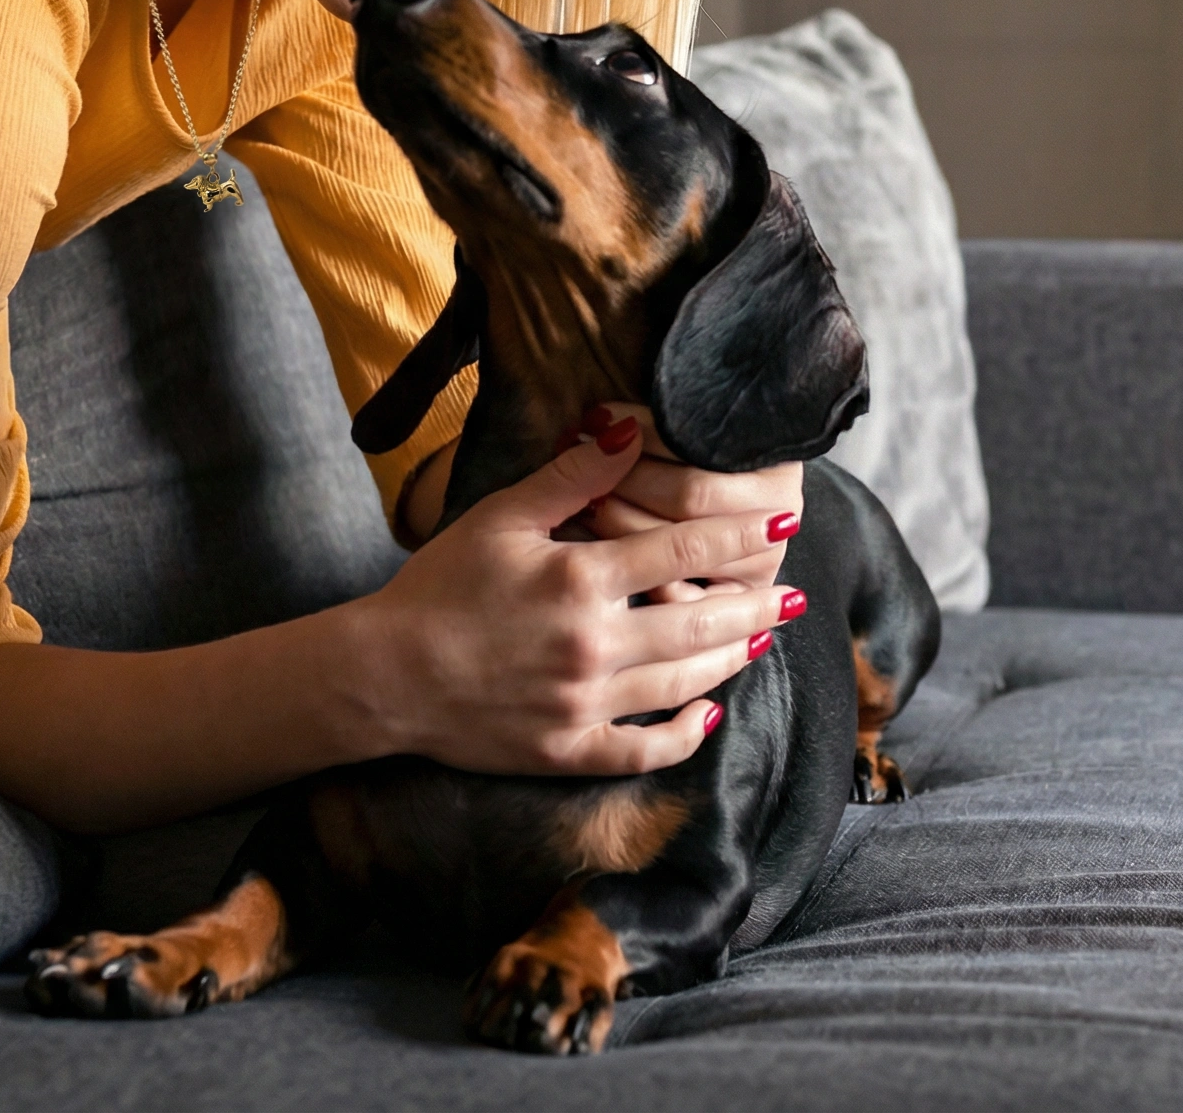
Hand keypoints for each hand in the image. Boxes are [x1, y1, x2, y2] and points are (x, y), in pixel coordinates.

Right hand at [356, 421, 803, 776]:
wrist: (386, 673)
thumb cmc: (438, 584)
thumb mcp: (500, 515)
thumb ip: (571, 476)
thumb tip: (627, 430)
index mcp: (578, 578)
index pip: (681, 548)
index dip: (737, 535)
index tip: (781, 525)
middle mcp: (593, 644)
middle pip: (700, 620)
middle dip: (755, 603)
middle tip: (795, 592)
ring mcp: (585, 704)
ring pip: (685, 683)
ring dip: (732, 657)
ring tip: (763, 636)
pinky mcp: (570, 751)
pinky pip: (647, 750)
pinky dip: (686, 734)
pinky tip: (711, 714)